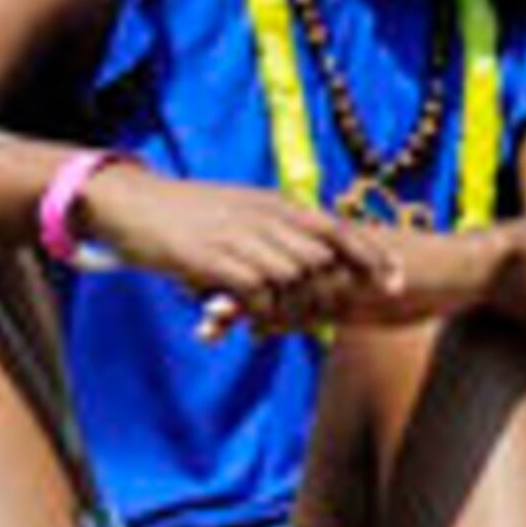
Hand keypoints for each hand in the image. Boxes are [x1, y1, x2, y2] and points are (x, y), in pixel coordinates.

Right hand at [75, 163, 403, 339]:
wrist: (128, 203)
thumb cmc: (183, 214)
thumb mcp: (236, 212)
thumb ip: (269, 232)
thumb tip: (299, 262)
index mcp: (274, 203)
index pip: (337, 227)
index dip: (371, 255)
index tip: (397, 280)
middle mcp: (263, 216)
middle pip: (321, 257)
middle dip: (331, 292)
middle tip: (326, 318)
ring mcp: (238, 235)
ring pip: (292, 276)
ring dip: (288, 307)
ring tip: (272, 323)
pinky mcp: (210, 257)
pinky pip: (254, 290)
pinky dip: (257, 311)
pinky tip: (243, 324)